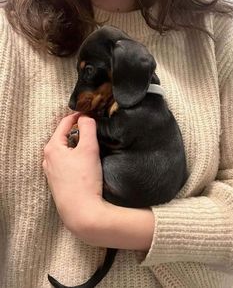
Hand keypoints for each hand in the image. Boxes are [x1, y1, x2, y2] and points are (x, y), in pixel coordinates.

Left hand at [43, 113, 153, 250]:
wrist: (82, 212)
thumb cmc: (84, 180)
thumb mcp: (89, 148)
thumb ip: (88, 128)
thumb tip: (86, 117)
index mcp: (52, 147)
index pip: (64, 123)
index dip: (78, 115)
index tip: (90, 112)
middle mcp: (48, 159)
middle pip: (63, 137)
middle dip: (77, 130)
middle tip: (92, 128)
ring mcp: (51, 172)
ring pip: (64, 151)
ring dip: (75, 145)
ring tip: (90, 145)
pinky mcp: (58, 183)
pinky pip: (65, 163)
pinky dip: (74, 158)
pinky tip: (84, 163)